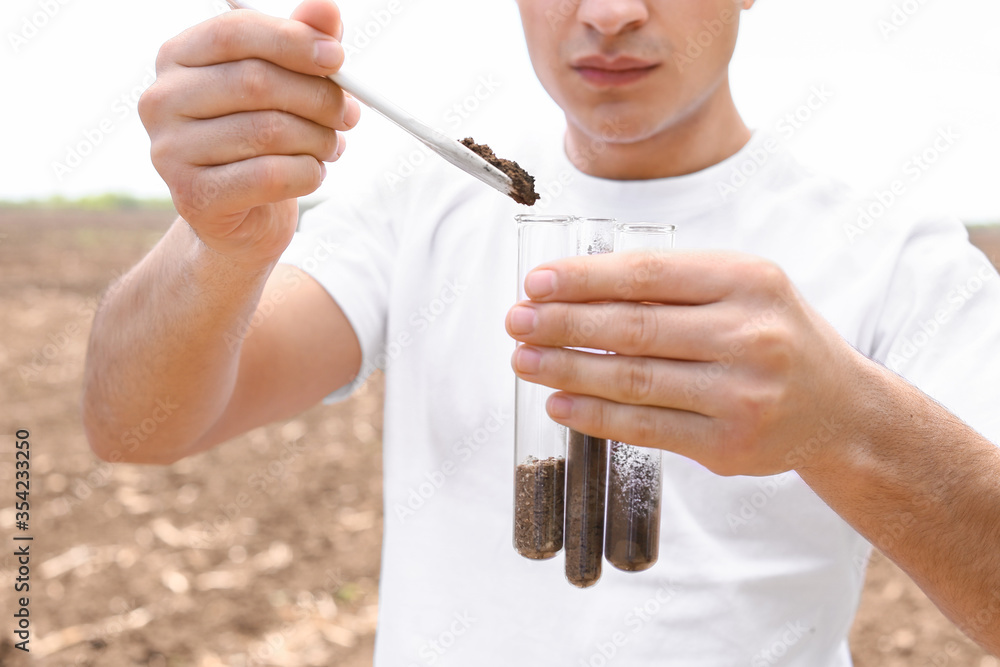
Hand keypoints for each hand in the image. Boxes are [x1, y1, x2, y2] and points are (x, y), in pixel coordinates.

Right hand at [138, 0, 359, 266]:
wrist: (241, 218)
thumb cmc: (262, 141)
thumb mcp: (283, 86)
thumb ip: (300, 45)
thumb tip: (327, 10)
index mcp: (178, 58)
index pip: (235, 32)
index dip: (293, 41)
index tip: (338, 58)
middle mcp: (161, 99)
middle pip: (255, 82)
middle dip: (317, 97)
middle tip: (350, 113)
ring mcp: (169, 151)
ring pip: (268, 132)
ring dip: (318, 139)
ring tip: (332, 146)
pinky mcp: (193, 197)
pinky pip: (269, 176)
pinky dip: (307, 173)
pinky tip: (313, 173)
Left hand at [505, 251, 861, 476]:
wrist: (841, 409)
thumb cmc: (776, 337)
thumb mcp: (745, 288)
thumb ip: (676, 283)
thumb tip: (577, 288)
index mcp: (748, 281)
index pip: (649, 275)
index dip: (585, 278)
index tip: (537, 282)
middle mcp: (749, 335)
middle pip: (635, 327)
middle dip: (563, 323)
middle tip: (517, 322)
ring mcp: (742, 395)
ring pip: (634, 379)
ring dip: (568, 369)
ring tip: (525, 361)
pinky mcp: (730, 445)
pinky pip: (646, 428)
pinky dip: (596, 416)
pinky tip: (560, 403)